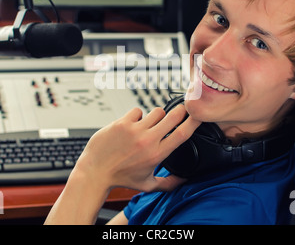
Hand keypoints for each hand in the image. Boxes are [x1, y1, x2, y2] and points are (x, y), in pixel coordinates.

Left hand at [73, 105, 201, 192]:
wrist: (95, 172)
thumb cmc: (120, 178)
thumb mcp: (147, 185)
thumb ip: (168, 183)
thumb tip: (184, 180)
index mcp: (157, 154)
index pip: (182, 133)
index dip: (194, 121)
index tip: (199, 115)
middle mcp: (148, 140)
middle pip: (173, 116)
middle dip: (180, 110)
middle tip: (181, 110)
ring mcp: (134, 130)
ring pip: (156, 111)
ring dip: (157, 116)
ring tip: (150, 124)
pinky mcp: (122, 123)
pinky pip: (137, 111)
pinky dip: (138, 116)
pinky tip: (133, 124)